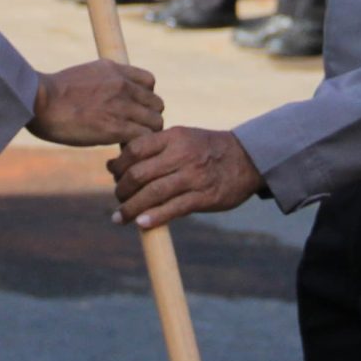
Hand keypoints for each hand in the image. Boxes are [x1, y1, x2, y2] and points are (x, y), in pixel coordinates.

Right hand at [29, 59, 162, 145]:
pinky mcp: (116, 127)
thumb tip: (108, 96)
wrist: (39, 100)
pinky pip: (144, 138)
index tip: (134, 109)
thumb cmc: (52, 93)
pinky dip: (138, 147)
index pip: (150, 82)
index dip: (145, 98)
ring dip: (146, 135)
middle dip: (148, 118)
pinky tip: (124, 150)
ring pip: (156, 122)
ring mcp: (122, 106)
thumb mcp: (85, 74)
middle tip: (133, 130)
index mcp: (115, 70)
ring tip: (130, 143)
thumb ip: (103, 82)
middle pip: (157, 104)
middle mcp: (123, 85)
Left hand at [110, 128, 262, 228]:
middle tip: (118, 197)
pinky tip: (141, 224)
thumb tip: (120, 161)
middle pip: (139, 173)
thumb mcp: (184, 136)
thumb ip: (157, 146)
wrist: (247, 159)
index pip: (135, 149)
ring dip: (131, 208)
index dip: (119, 163)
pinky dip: (154, 217)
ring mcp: (193, 176)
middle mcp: (182, 155)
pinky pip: (173, 208)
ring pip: (153, 193)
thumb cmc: (207, 149)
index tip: (113, 172)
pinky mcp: (204, 196)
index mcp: (174, 137)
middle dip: (122, 189)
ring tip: (120, 217)